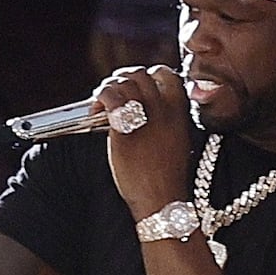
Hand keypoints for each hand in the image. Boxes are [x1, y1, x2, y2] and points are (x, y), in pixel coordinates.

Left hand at [95, 61, 200, 214]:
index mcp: (180, 111)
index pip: (165, 75)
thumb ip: (163, 119)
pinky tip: (96, 112)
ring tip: (100, 105)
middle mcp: (164, 110)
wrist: (162, 199)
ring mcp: (146, 117)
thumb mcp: (175, 140)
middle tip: (110, 95)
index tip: (132, 89)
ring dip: (108, 88)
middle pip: (140, 75)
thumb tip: (140, 106)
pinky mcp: (125, 129)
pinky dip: (100, 99)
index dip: (145, 76)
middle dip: (121, 80)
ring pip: (124, 83)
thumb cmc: (164, 176)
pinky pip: (111, 98)